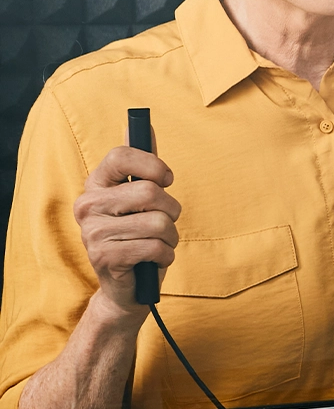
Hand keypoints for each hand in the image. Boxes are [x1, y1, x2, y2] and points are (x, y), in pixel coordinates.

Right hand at [73, 145, 179, 322]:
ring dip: (171, 237)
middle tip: (164, 223)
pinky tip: (153, 260)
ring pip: (158, 222)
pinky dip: (165, 255)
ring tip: (158, 244)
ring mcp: (92, 232)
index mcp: (95, 185)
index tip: (167, 180)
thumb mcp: (141, 199)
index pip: (121, 156)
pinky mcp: (104, 257)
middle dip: (172, 210)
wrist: (128, 286)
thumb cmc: (139, 236)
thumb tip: (140, 123)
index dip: (153, 165)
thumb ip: (142, 163)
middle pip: (150, 192)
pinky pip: (156, 247)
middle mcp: (87, 205)